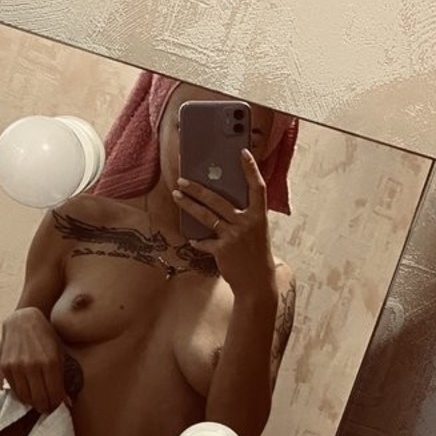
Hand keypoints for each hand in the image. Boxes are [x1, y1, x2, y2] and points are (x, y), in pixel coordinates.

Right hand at [0, 307, 69, 412]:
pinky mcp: (5, 367)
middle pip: (40, 399)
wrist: (23, 321)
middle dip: (46, 407)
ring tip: (39, 402)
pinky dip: (22, 395)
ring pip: (26, 398)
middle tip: (49, 407)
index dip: (58, 404)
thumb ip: (62, 378)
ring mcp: (17, 366)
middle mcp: (32, 365)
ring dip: (33, 403)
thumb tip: (66, 402)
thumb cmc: (45, 337)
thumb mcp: (59, 354)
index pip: (55, 395)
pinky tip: (28, 393)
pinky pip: (14, 390)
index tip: (59, 406)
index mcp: (50, 362)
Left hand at [173, 150, 276, 297]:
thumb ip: (244, 216)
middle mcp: (247, 223)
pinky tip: (192, 238)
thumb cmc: (256, 254)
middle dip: (198, 188)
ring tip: (176, 195)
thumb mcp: (256, 231)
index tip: (243, 153)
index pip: (257, 187)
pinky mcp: (222, 250)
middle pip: (219, 200)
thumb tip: (222, 199)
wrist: (257, 282)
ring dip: (189, 205)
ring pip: (206, 216)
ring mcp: (234, 236)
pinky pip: (204, 241)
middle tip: (183, 180)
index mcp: (259, 216)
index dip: (251, 169)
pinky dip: (197, 240)